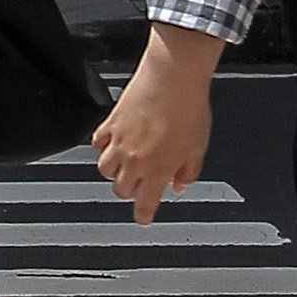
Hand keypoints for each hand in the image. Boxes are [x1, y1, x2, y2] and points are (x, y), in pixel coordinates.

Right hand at [95, 22, 223, 221]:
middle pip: (121, 190)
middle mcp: (135, 160)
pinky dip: (103, 148)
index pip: (145, 204)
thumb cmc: (189, 109)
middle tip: (141, 185)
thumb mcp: (198, 147)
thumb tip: (179, 185)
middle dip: (131, 191)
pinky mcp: (110, 123)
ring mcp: (119, 142)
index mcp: (158, 170)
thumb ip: (188, 171)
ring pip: (105, 170)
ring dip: (115, 172)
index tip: (144, 217)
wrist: (173, 78)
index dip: (143, 214)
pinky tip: (113, 144)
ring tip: (125, 165)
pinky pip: (97, 143)